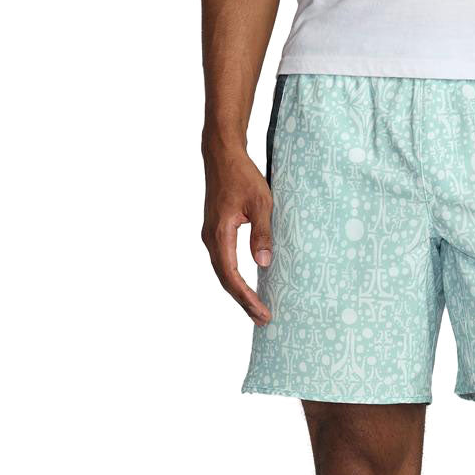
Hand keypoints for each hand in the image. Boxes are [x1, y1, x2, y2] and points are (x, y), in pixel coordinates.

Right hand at [201, 139, 273, 324]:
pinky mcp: (215, 233)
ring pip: (223, 273)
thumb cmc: (243, 176)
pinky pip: (223, 263)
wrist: (222, 155)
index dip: (247, 297)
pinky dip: (234, 280)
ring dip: (239, 293)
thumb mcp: (261, 203)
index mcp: (220, 234)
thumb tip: (263, 263)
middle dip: (244, 302)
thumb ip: (263, 233)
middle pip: (225, 280)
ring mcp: (210, 236)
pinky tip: (247, 288)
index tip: (262, 311)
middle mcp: (210, 238)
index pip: (232, 275)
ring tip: (256, 310)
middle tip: (263, 320)